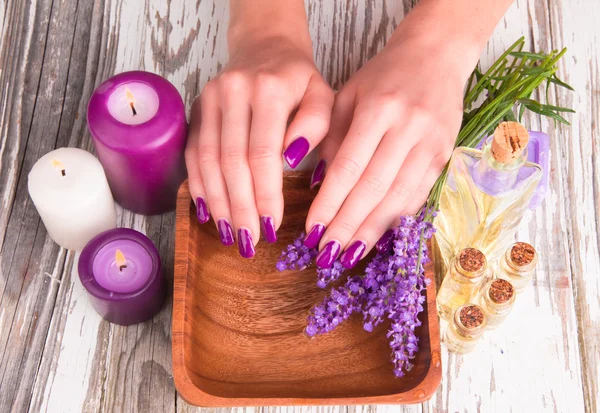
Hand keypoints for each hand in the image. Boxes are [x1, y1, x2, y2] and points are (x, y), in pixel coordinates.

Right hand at [186, 34, 333, 257]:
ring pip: (208, 161)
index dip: (265, 194)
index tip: (272, 225)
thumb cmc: (300, 79)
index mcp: (268, 89)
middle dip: (240, 206)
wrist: (266, 45)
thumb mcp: (323, 94)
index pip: (262, 153)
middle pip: (231, 162)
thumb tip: (291, 161)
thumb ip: (315, 125)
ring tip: (229, 233)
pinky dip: (199, 185)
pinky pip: (193, 153)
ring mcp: (209, 99)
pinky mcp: (197, 109)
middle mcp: (232, 92)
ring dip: (218, 202)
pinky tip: (208, 211)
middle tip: (248, 241)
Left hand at [305, 27, 470, 269]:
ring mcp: (432, 143)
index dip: (330, 203)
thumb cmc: (382, 77)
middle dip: (348, 225)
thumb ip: (332, 139)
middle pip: (374, 188)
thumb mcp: (347, 96)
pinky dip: (396, 219)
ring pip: (399, 197)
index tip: (311, 230)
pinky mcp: (445, 156)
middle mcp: (409, 128)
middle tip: (327, 253)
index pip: (349, 167)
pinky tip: (378, 236)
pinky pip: (418, 195)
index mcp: (379, 108)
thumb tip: (318, 187)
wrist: (435, 56)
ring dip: (372, 230)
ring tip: (349, 255)